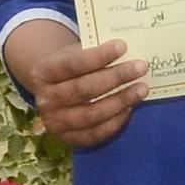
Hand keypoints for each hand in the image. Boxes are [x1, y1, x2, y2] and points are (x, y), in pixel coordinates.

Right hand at [7, 18, 144, 149]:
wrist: (51, 93)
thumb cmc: (69, 69)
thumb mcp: (72, 54)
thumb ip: (93, 54)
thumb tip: (127, 53)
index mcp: (42, 73)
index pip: (72, 64)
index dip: (98, 56)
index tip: (122, 46)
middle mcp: (45, 100)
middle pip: (84, 89)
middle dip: (115, 77)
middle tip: (140, 67)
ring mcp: (55, 123)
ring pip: (92, 114)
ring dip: (121, 101)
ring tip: (142, 89)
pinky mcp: (68, 139)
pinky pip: (96, 133)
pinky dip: (116, 121)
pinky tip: (130, 107)